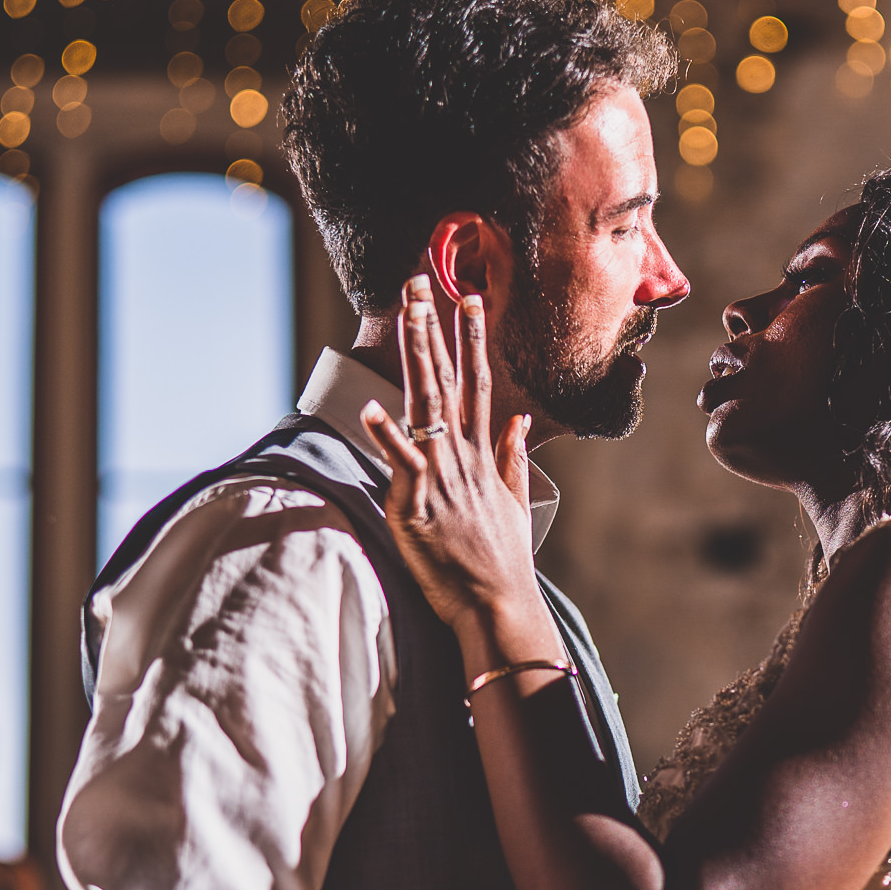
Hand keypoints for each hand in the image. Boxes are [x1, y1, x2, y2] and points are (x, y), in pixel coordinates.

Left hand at [360, 277, 542, 631]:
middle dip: (434, 331)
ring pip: (427, 407)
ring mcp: (442, 478)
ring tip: (406, 318)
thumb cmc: (501, 560)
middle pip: (447, 381)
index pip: (477, 383)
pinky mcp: (420, 506)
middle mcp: (463, 457)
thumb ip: (513, 457)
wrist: (498, 604)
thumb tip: (519, 421)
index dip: (471, 340)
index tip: (468, 299)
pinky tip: (371, 409)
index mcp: (482, 454)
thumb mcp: (515, 502)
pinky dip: (387, 438)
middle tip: (422, 285)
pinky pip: (402, 466)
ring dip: (416, 359)